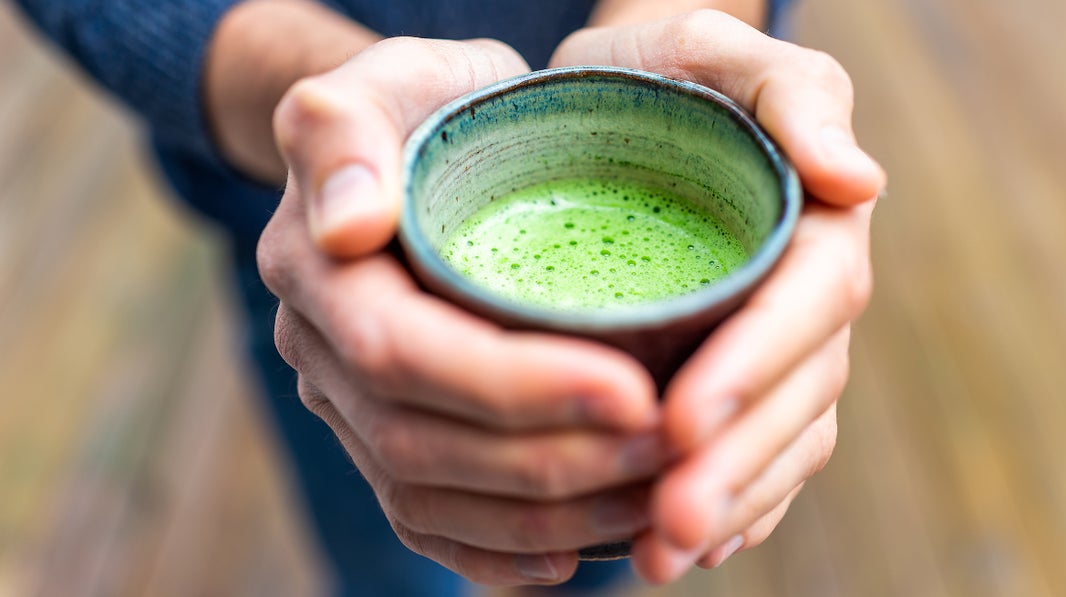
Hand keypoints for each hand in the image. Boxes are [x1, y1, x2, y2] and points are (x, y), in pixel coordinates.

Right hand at [259, 38, 667, 584]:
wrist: (427, 144)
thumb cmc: (431, 104)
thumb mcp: (394, 78)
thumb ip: (348, 131)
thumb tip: (348, 227)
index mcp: (317, 272)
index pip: (404, 356)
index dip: (516, 387)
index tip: (633, 390)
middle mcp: (321, 353)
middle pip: (420, 446)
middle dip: (552, 462)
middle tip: (670, 450)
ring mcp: (350, 407)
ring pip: (429, 499)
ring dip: (546, 516)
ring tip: (652, 500)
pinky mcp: (386, 439)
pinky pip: (429, 522)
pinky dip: (501, 551)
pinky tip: (576, 552)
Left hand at [551, 10, 884, 582]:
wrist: (607, 109)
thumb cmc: (657, 72)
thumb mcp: (711, 48)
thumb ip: (791, 92)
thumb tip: (859, 182)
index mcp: (814, 217)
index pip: (809, 299)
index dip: (756, 364)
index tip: (682, 420)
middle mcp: (806, 292)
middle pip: (800, 390)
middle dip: (738, 461)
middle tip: (669, 523)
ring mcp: (776, 344)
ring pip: (781, 437)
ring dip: (730, 503)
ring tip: (660, 556)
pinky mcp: (737, 378)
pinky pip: (759, 455)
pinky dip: (733, 505)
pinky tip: (681, 548)